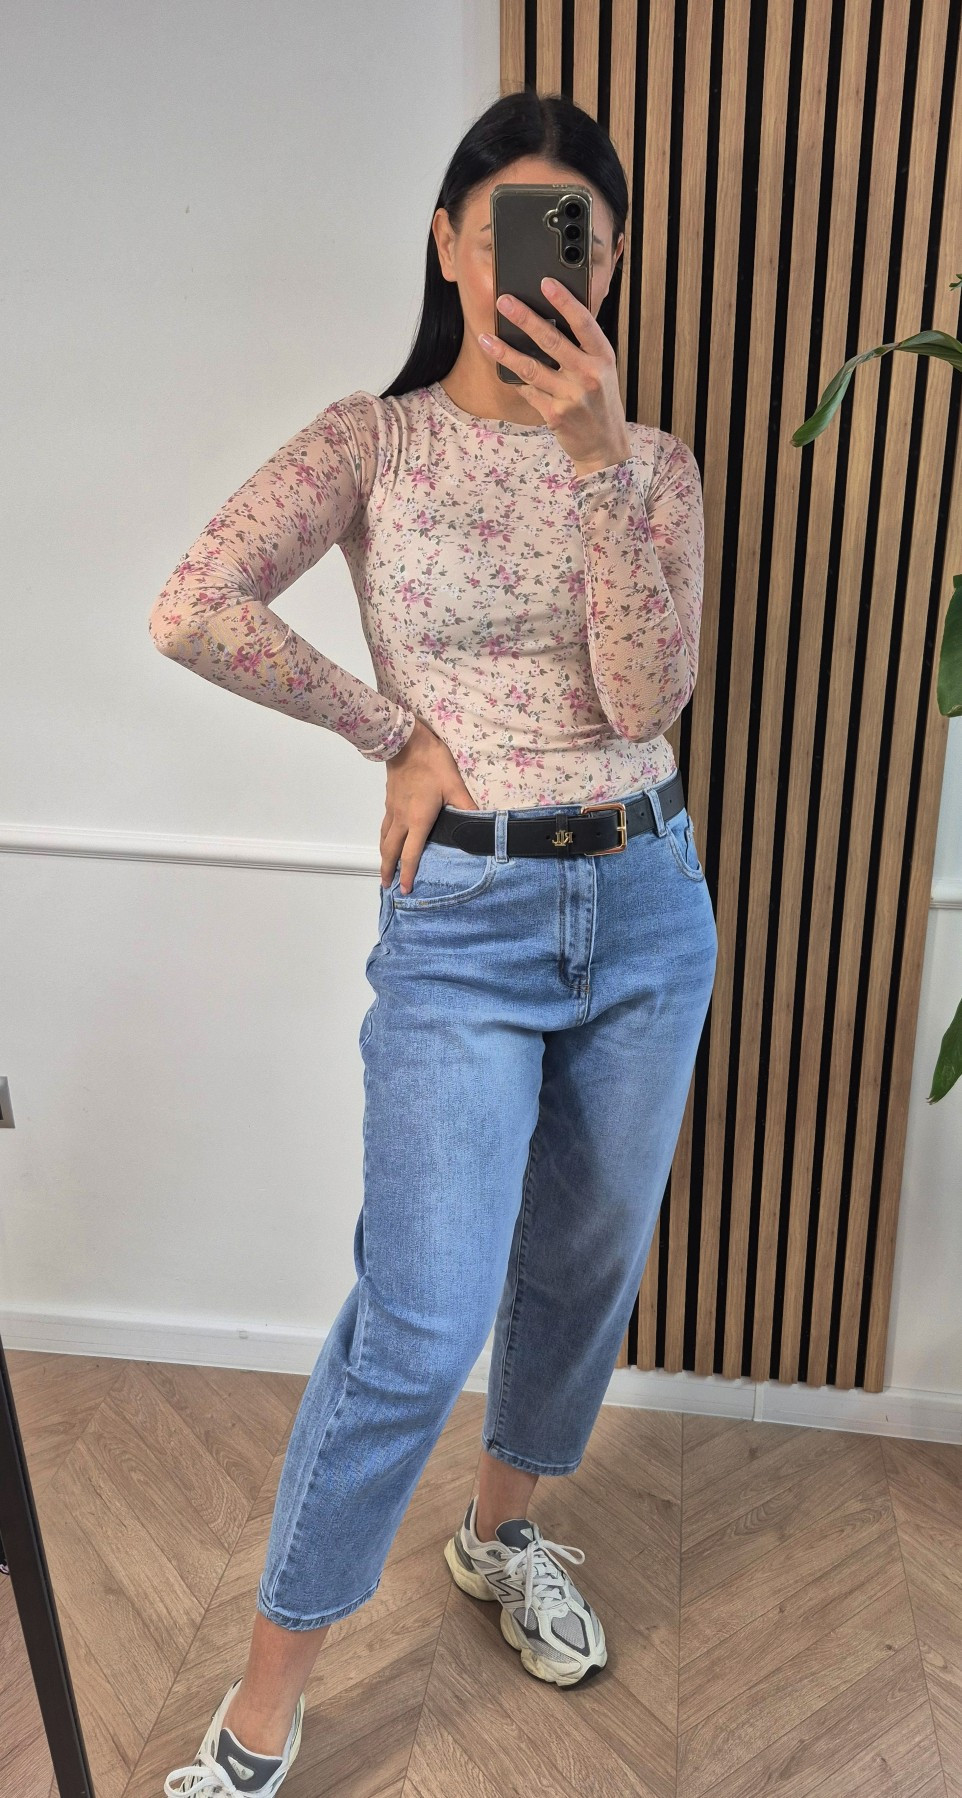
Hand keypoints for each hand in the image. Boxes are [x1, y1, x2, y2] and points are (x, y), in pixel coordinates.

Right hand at [380, 719, 479, 892]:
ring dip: (383, 857)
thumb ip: (466, 806)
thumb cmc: (431, 763)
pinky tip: (387, 839)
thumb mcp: (454, 784)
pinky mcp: (389, 801)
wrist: (405, 742)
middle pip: (391, 852)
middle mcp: (401, 820)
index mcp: (418, 820)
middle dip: (388, 871)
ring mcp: (392, 810)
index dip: (408, 874)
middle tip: (387, 886)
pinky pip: (384, 827)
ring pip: (384, 839)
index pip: (411, 855)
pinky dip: (384, 839)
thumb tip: (482, 823)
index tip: (406, 889)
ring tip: (384, 868)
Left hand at [479, 276, 631, 472]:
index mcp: (603, 357)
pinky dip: (513, 378)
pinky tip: (498, 365)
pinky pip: (528, 391)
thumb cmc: (600, 402)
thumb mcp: (602, 371)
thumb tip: (550, 318)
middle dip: (524, 318)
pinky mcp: (555, 414)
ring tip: (486, 337)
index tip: (545, 282)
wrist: (604, 445)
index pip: (584, 323)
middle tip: (503, 302)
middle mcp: (589, 375)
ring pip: (531, 368)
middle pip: (552, 341)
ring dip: (505, 351)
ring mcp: (572, 397)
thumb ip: (583, 348)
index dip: (564, 301)